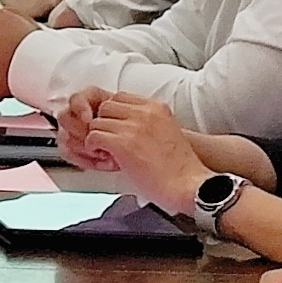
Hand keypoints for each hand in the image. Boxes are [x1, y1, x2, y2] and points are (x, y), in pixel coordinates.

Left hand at [65, 89, 209, 204]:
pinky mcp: (123, 143)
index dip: (114, 115)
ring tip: (108, 153)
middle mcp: (145, 113)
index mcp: (157, 108)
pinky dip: (93, 149)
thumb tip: (124, 124)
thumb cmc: (179, 167)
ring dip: (97, 137)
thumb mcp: (167, 131)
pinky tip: (106, 160)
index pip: (121, 97)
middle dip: (103, 124)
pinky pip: (93, 137)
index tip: (116, 130)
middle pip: (106, 107)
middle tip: (109, 142)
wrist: (187, 185)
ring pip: (96, 122)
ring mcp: (133, 127)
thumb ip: (147, 122)